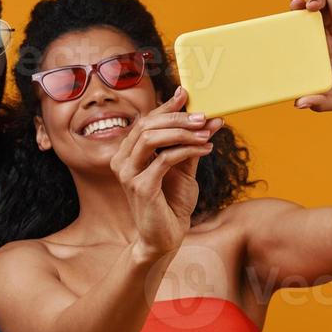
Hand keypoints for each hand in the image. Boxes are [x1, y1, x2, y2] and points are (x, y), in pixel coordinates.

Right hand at [109, 86, 223, 257]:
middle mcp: (122, 160)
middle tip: (203, 117)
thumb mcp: (184, 170)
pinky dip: (187, 150)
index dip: (165, 106)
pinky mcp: (141, 188)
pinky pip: (164, 159)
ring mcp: (128, 174)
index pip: (145, 121)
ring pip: (151, 138)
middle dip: (177, 117)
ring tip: (206, 132)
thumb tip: (209, 120)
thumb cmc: (171, 204)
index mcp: (128, 153)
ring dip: (182, 132)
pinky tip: (206, 149)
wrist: (165, 238)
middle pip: (146, 124)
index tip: (185, 93)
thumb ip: (190, 145)